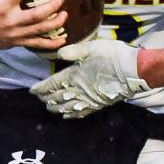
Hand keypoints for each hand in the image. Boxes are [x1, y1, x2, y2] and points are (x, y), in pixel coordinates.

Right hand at [0, 0, 67, 51]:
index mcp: (2, 7)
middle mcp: (11, 21)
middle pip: (36, 15)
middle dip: (51, 7)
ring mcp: (16, 33)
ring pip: (40, 30)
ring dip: (55, 23)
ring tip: (65, 14)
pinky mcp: (18, 42)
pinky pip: (37, 44)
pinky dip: (51, 44)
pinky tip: (62, 39)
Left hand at [30, 39, 149, 118]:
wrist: (132, 71)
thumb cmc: (112, 57)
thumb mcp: (91, 48)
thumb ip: (73, 51)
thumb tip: (58, 54)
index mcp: (73, 76)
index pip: (50, 85)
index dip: (39, 88)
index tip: (31, 90)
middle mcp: (77, 91)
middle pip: (55, 98)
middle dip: (45, 99)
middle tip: (39, 98)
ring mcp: (87, 100)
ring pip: (65, 108)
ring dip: (55, 108)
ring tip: (49, 107)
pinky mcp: (97, 104)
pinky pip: (80, 113)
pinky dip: (70, 115)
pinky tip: (67, 115)